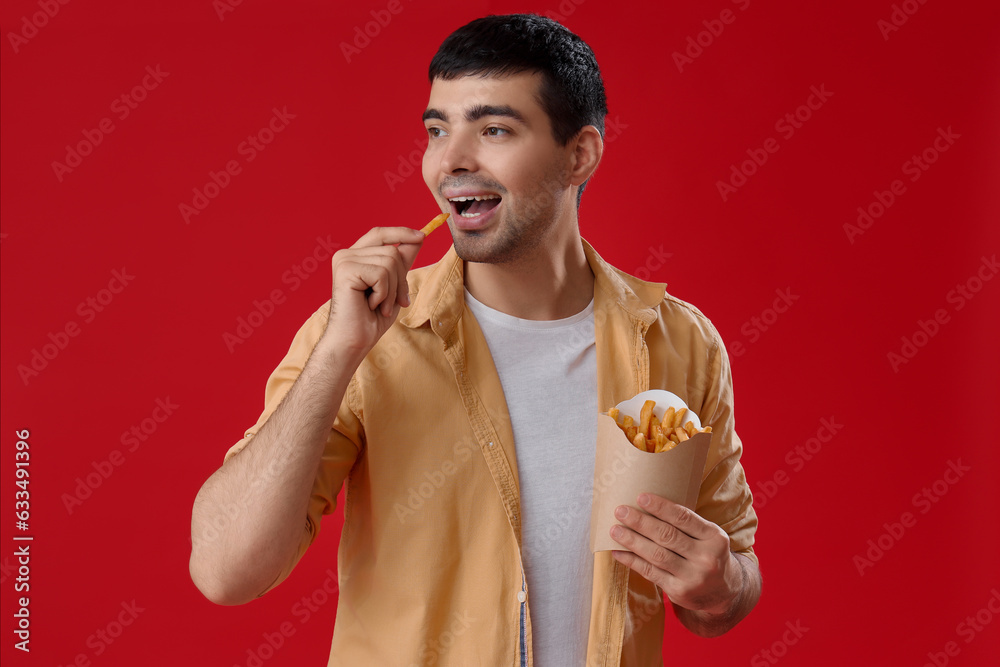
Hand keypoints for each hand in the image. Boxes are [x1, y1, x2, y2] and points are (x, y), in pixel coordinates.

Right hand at [325, 226, 426, 356]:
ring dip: (392, 290)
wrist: (354, 341)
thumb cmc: (371, 318)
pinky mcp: (346, 270)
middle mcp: (347, 254)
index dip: (401, 233)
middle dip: (401, 279)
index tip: (423, 236)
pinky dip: (384, 293)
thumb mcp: (394, 285)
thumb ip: (402, 262)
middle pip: (392, 251)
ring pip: (390, 262)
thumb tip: (419, 238)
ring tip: (380, 305)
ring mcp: (345, 260)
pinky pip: (381, 274)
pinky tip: (370, 305)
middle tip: (394, 302)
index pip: (380, 234)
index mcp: (356, 256)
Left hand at [609, 493, 740, 614]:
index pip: (684, 518)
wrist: (724, 592)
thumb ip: (686, 524)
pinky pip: (650, 573)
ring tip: (615, 530)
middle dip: (641, 522)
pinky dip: (632, 561)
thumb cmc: (708, 554)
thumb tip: (646, 505)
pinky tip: (618, 552)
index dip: (661, 507)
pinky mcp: (679, 591)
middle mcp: (706, 558)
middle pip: (667, 536)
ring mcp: (693, 577)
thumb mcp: (708, 537)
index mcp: (714, 538)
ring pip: (656, 555)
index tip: (640, 497)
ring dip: (632, 541)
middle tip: (621, 511)